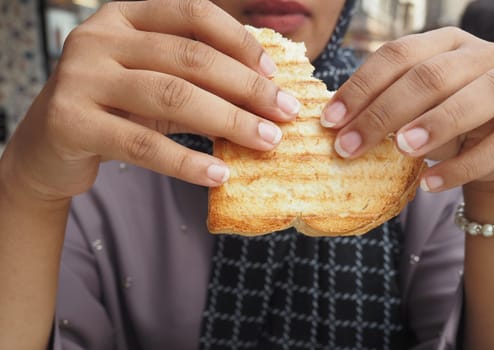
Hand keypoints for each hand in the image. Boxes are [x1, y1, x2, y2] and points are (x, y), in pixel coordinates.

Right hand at [1, 0, 299, 199]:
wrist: (50, 145)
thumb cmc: (115, 110)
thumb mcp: (157, 86)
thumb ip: (199, 84)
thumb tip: (264, 99)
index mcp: (125, 16)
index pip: (193, 14)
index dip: (240, 42)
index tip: (274, 75)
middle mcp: (100, 37)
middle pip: (190, 58)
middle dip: (246, 88)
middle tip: (284, 114)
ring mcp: (82, 76)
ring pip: (171, 96)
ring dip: (228, 121)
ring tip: (265, 142)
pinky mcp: (71, 121)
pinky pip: (143, 143)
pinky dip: (187, 162)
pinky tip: (219, 174)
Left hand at [321, 27, 493, 193]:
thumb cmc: (442, 120)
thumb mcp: (411, 107)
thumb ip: (380, 107)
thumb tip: (333, 126)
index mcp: (442, 43)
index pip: (396, 55)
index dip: (360, 88)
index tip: (330, 121)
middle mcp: (479, 55)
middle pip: (430, 76)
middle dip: (383, 113)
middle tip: (348, 147)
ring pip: (476, 97)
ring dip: (433, 125)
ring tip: (399, 150)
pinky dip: (462, 167)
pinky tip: (429, 184)